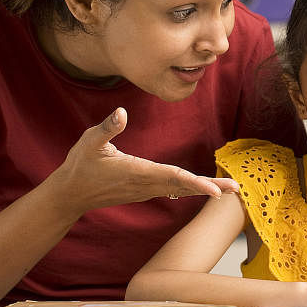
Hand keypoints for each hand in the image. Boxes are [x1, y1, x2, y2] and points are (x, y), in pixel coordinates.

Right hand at [52, 108, 238, 215]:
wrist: (70, 194)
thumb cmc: (80, 165)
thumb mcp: (89, 142)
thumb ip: (107, 128)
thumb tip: (121, 112)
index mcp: (137, 171)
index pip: (172, 177)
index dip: (195, 182)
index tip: (214, 191)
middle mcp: (145, 184)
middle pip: (184, 185)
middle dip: (210, 188)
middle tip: (236, 189)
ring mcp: (145, 190)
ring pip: (180, 189)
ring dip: (205, 189)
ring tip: (229, 190)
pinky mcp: (143, 191)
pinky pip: (172, 190)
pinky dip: (190, 189)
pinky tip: (203, 189)